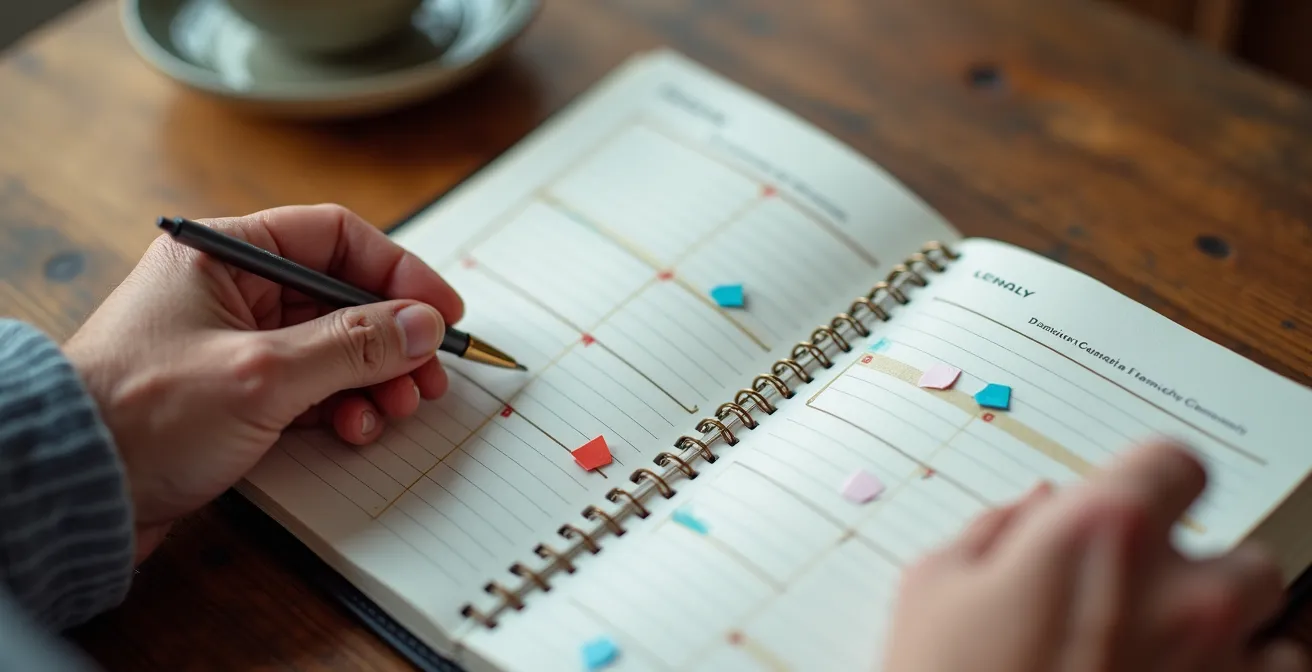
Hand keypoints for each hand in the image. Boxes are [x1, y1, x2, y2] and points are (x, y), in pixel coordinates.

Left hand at [63, 204, 462, 562]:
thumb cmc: (139, 414)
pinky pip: (311, 387)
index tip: (442, 311)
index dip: (398, 272)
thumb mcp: (264, 372)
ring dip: (375, 379)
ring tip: (395, 409)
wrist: (72, 490)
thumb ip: (354, 345)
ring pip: (333, 347)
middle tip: (428, 375)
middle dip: (393, 339)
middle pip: (342, 297)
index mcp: (225, 254)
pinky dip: (342, 407)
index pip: (334, 238)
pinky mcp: (235, 394)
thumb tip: (423, 324)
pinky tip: (355, 429)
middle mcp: (231, 290)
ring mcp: (235, 344)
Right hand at [883, 440, 1307, 671]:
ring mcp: (1211, 664)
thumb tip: (1034, 507)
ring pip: (1269, 626)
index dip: (1153, 479)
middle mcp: (1175, 592)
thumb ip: (995, 529)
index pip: (1176, 462)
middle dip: (1200, 570)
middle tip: (1146, 595)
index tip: (1139, 500)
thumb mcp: (935, 584)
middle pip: (1241, 553)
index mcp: (1101, 532)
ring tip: (1170, 650)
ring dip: (1230, 631)